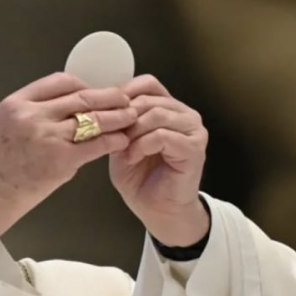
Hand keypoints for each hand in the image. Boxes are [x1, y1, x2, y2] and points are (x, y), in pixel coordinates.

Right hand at [0, 72, 136, 241]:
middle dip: (109, 97)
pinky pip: (96, 144)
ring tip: (131, 118)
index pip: (61, 82)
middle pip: (82, 96)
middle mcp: (33, 115)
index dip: (85, 86)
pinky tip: (122, 140)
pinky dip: (113, 141)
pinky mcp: (61, 160)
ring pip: (93, 118)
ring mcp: (47, 137)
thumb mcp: (8, 124)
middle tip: (125, 100)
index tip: (97, 93)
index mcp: (18, 102)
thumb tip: (72, 106)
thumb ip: (36, 112)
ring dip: (117, 117)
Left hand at [109, 75, 208, 245]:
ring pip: (156, 113)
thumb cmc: (141, 181)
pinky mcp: (193, 148)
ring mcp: (192, 130)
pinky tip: (132, 157)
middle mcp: (184, 115)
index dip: (123, 94)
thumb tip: (102, 105)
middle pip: (149, 97)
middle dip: (124, 116)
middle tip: (111, 135)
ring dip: (132, 131)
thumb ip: (117, 124)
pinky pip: (163, 135)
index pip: (147, 84)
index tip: (104, 111)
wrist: (158, 212)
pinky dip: (142, 145)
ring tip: (122, 150)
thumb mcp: (121, 145)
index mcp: (168, 109)